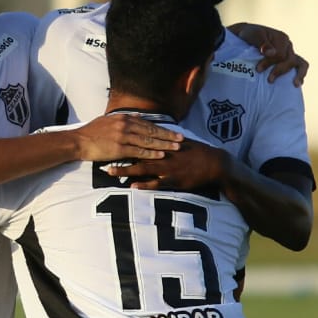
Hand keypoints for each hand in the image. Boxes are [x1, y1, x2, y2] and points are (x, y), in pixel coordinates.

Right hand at [73, 114, 182, 161]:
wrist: (78, 141)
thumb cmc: (92, 132)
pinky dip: (150, 153)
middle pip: (151, 131)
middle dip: (168, 136)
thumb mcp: (108, 120)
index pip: (148, 124)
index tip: (174, 132)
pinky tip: (160, 155)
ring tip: (175, 148)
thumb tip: (137, 116)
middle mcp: (125, 125)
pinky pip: (138, 151)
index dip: (162, 129)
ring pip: (148, 140)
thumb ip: (124, 118)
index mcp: (124, 118)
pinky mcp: (119, 148)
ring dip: (163, 144)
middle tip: (181, 140)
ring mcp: (122, 136)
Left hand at [107, 139, 227, 190]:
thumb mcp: (181, 141)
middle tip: (102, 156)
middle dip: (118, 156)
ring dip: (126, 171)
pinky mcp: (174, 181)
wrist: (215, 164)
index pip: (139, 141)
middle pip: (136, 154)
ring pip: (143, 169)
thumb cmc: (197, 153)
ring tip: (110, 172)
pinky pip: (157, 183)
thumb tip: (154, 131)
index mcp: (163, 144)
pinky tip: (133, 186)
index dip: (123, 140)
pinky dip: (145, 185)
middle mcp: (163, 155)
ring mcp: (168, 168)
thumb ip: (165, 137)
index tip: (107, 140)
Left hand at [229, 22, 307, 85]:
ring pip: (300, 63)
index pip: (280, 54)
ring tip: (295, 84)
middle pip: (289, 60)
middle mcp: (288, 46)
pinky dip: (300, 74)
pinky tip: (297, 83)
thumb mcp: (254, 36)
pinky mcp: (288, 60)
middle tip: (269, 80)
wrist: (247, 36)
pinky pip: (300, 66)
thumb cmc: (250, 35)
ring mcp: (290, 53)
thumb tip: (272, 53)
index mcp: (281, 38)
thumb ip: (262, 43)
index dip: (270, 63)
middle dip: (279, 71)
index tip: (258, 69)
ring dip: (299, 74)